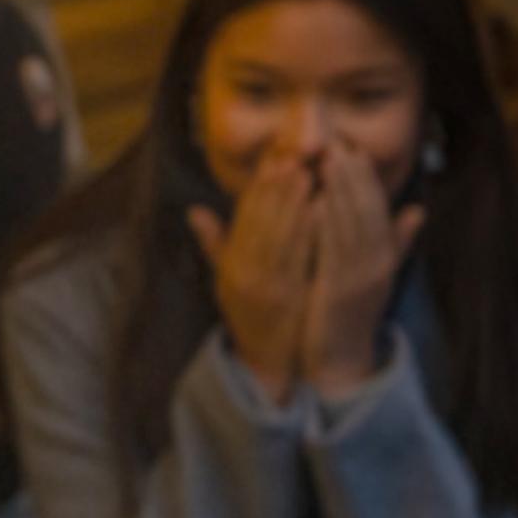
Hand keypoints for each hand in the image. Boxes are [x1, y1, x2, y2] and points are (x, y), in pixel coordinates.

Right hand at [186, 151, 320, 403]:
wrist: (263, 363)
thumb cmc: (248, 317)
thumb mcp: (225, 282)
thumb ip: (215, 245)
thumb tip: (195, 210)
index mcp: (230, 266)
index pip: (242, 217)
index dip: (257, 186)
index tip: (272, 157)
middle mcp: (243, 273)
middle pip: (258, 222)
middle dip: (274, 186)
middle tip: (291, 155)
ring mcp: (264, 287)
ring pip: (277, 236)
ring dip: (291, 203)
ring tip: (306, 173)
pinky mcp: (286, 298)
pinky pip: (298, 259)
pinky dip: (308, 232)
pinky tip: (322, 209)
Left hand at [303, 140, 422, 399]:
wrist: (341, 359)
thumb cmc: (351, 312)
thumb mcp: (376, 273)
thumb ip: (394, 241)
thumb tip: (417, 209)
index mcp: (384, 256)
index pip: (377, 208)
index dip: (365, 177)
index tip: (351, 147)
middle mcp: (377, 264)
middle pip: (368, 210)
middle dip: (354, 174)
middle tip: (339, 142)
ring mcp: (361, 278)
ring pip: (354, 225)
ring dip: (343, 191)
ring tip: (330, 160)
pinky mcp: (340, 292)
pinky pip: (335, 252)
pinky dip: (328, 225)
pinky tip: (317, 202)